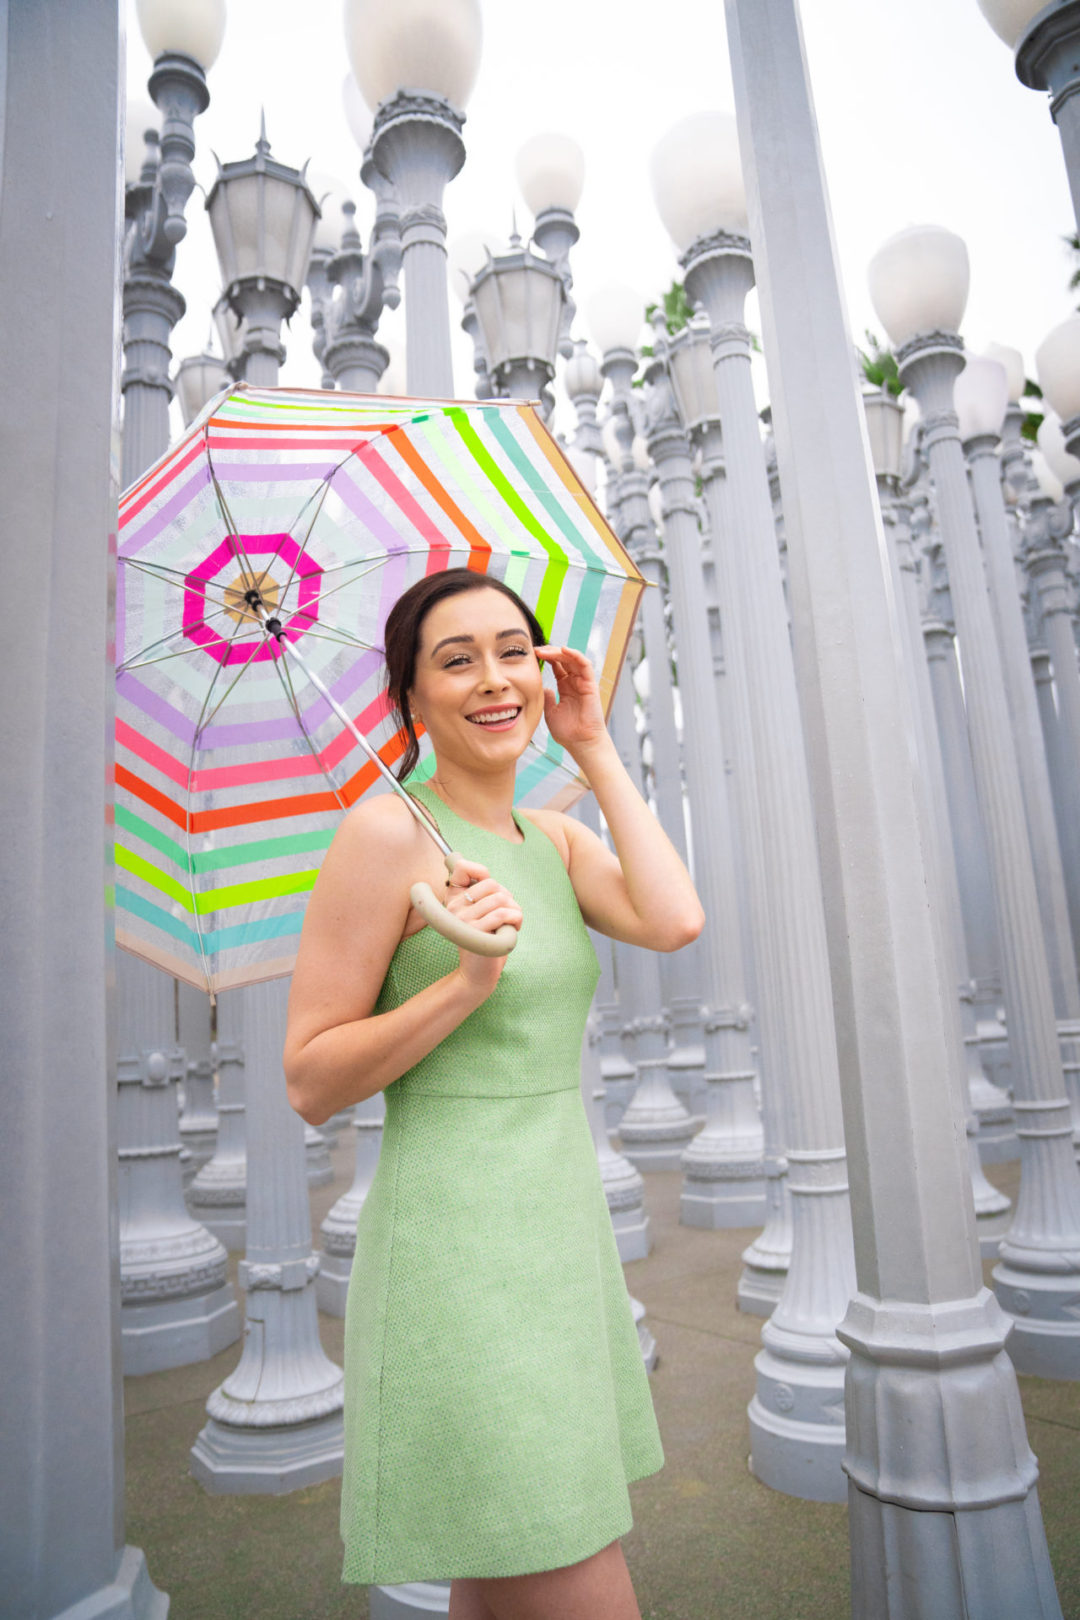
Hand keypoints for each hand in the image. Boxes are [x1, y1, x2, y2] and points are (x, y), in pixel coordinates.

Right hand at [443, 857, 522, 999]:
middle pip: (492, 884)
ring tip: (513, 922)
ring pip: (500, 898)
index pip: (462, 867)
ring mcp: (462, 919)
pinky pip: (502, 914)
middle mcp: (453, 907)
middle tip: (510, 913)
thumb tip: (487, 875)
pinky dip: (515, 919)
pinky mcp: (474, 932)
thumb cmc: (485, 940)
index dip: (481, 871)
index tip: (492, 890)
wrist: (479, 973)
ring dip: (515, 910)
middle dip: (509, 898)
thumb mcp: (482, 912)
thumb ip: (484, 893)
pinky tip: (514, 928)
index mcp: (453, 898)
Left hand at [537, 645, 606, 755]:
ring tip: (544, 650)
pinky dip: (575, 655)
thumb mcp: (550, 712)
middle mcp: (575, 683)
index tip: (532, 654)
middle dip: (550, 652)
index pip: (557, 666)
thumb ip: (546, 698)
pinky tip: (563, 650)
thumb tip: (541, 688)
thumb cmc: (568, 732)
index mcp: (565, 687)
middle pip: (564, 659)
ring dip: (559, 652)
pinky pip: (585, 665)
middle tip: (536, 649)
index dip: (545, 658)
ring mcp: (583, 683)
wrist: (581, 743)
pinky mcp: (591, 685)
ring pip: (573, 659)